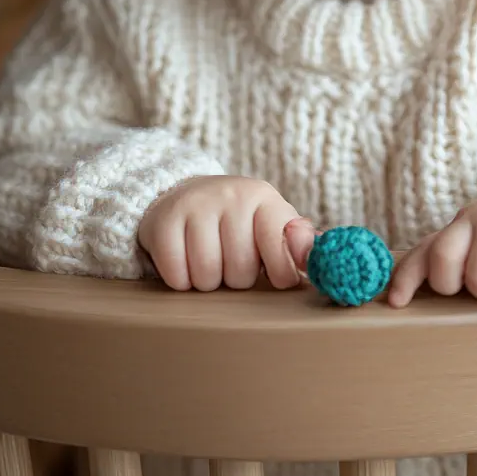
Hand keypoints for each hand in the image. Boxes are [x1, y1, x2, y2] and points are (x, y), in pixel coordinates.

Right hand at [137, 175, 314, 291]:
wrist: (182, 197)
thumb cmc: (236, 221)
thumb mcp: (270, 224)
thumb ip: (297, 242)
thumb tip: (314, 258)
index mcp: (262, 197)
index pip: (280, 244)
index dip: (280, 270)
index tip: (276, 277)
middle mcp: (230, 194)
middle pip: (241, 271)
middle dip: (236, 277)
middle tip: (229, 259)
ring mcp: (194, 204)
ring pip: (207, 277)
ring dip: (207, 282)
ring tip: (208, 259)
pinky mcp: (162, 221)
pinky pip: (177, 276)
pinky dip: (180, 280)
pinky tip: (184, 261)